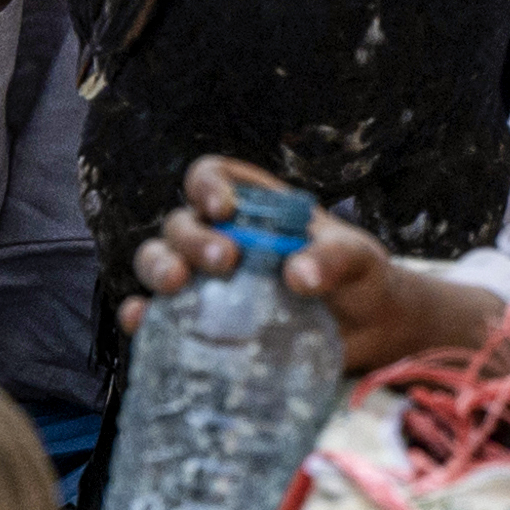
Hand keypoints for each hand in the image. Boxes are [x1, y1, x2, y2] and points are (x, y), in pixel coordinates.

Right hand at [125, 153, 503, 375]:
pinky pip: (158, 315)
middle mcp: (220, 236)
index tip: (223, 209)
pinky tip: (141, 320)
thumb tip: (298, 276)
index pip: (211, 177)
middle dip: (190, 238)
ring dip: (159, 268)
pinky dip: (141, 315)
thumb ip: (334, 259)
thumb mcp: (357, 258)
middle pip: (179, 223)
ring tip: (177, 287)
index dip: (207, 186)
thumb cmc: (360, 279)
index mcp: (253, 205)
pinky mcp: (201, 323)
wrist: (368, 332)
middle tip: (224, 261)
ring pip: (159, 260)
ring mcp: (206, 281)